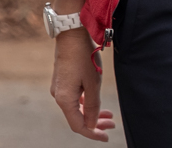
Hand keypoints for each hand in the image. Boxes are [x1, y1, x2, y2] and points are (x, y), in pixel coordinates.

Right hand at [50, 26, 115, 140]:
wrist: (71, 34)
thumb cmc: (84, 57)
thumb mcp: (93, 83)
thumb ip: (92, 105)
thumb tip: (91, 125)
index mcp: (64, 100)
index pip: (79, 125)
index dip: (93, 133)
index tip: (107, 136)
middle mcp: (58, 97)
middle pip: (77, 118)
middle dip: (95, 124)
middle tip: (112, 125)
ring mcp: (59, 89)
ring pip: (76, 108)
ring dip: (92, 113)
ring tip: (109, 115)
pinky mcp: (62, 81)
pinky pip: (74, 99)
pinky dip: (86, 103)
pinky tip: (96, 102)